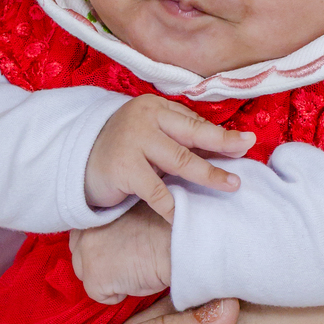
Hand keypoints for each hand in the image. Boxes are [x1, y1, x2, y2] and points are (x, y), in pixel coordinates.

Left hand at [71, 203, 172, 300]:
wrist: (177, 240)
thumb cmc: (164, 230)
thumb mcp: (131, 221)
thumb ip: (112, 230)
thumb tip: (109, 249)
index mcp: (94, 215)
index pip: (82, 237)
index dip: (100, 248)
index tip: (117, 251)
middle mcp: (85, 233)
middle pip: (80, 258)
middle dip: (99, 264)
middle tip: (126, 263)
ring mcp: (87, 255)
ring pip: (88, 277)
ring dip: (107, 278)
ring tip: (133, 270)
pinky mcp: (95, 277)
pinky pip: (100, 296)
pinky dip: (118, 295)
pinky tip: (136, 280)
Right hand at [85, 95, 254, 218]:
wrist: (77, 163)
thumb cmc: (123, 149)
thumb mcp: (150, 135)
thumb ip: (179, 136)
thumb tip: (225, 144)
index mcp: (154, 108)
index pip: (193, 122)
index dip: (220, 134)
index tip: (245, 142)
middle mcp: (144, 119)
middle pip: (192, 135)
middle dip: (223, 145)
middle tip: (246, 153)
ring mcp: (133, 142)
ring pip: (180, 161)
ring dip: (209, 175)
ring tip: (231, 184)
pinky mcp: (124, 169)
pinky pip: (157, 192)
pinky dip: (174, 206)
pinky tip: (188, 215)